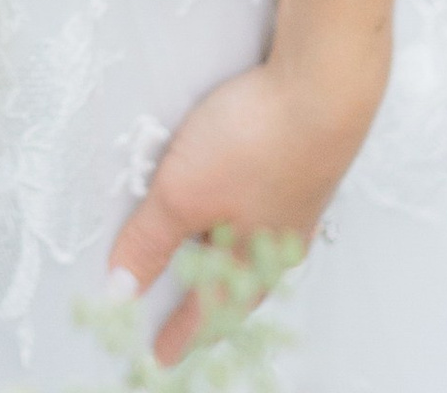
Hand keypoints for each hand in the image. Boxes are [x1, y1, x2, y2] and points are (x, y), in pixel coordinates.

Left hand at [108, 51, 381, 365]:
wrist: (325, 89)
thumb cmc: (260, 142)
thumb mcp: (183, 193)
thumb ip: (150, 241)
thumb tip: (121, 290)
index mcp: (249, 261)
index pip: (207, 310)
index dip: (181, 332)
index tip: (164, 358)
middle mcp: (277, 241)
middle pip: (241, 288)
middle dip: (215, 307)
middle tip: (198, 325)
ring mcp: (294, 204)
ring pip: (258, 251)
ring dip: (233, 264)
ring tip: (217, 270)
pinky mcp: (300, 166)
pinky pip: (270, 213)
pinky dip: (249, 223)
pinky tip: (248, 206)